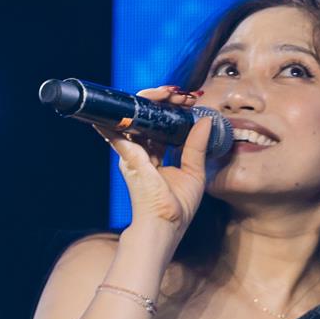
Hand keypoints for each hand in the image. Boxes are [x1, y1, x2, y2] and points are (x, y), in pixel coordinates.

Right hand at [97, 85, 213, 248]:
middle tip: (181, 95)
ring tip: (169, 93)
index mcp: (155, 156)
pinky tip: (114, 105)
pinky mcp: (129, 157)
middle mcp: (140, 152)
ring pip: (136, 119)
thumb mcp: (194, 172)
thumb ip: (196, 146)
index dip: (171, 112)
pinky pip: (117, 132)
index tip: (188, 103)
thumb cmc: (177, 207)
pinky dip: (115, 118)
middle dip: (163, 102)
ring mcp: (132, 154)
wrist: (164, 226)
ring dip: (151, 102)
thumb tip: (205, 121)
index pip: (160, 126)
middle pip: (147, 119)